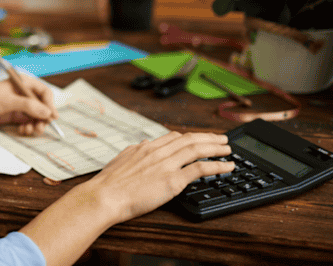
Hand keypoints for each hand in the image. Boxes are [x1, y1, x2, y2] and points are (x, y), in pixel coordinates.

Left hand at [0, 76, 57, 135]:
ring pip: (36, 117)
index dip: (50, 105)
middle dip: (43, 118)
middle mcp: (24, 94)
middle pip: (42, 107)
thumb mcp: (8, 101)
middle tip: (40, 128)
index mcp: (24, 83)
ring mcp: (19, 106)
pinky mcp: (13, 116)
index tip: (52, 117)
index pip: (44, 93)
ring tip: (29, 130)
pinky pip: (27, 123)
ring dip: (36, 125)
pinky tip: (22, 131)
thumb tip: (47, 113)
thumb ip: (28, 106)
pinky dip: (28, 128)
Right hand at [19, 131, 233, 265]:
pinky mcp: (173, 180)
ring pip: (197, 149)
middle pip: (189, 139)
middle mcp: (157, 151)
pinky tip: (227, 166)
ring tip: (228, 149)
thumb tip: (142, 146)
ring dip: (216, 147)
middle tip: (221, 138)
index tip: (197, 139)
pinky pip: (200, 168)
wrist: (105, 196)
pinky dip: (217, 165)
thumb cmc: (108, 184)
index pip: (172, 137)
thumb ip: (135, 152)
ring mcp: (166, 164)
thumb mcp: (121, 160)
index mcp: (145, 147)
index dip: (189, 137)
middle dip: (208, 138)